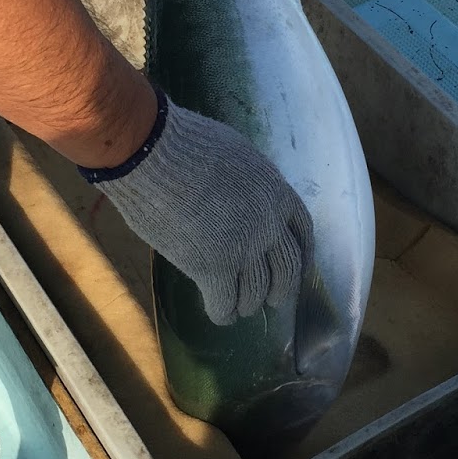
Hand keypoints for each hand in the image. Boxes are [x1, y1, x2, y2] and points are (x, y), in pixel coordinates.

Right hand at [81, 91, 313, 324]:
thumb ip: (249, 185)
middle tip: (272, 299)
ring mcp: (243, 248)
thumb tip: (244, 200)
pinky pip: (224, 302)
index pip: (302, 232)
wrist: (155, 154)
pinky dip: (223, 312)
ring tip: (239, 308)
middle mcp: (269, 224)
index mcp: (277, 193)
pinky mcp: (212, 267)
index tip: (298, 266)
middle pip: (287, 269)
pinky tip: (219, 314)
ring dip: (248, 303)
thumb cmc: (185, 145)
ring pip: (255, 292)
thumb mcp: (236, 156)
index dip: (302, 255)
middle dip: (281, 289)